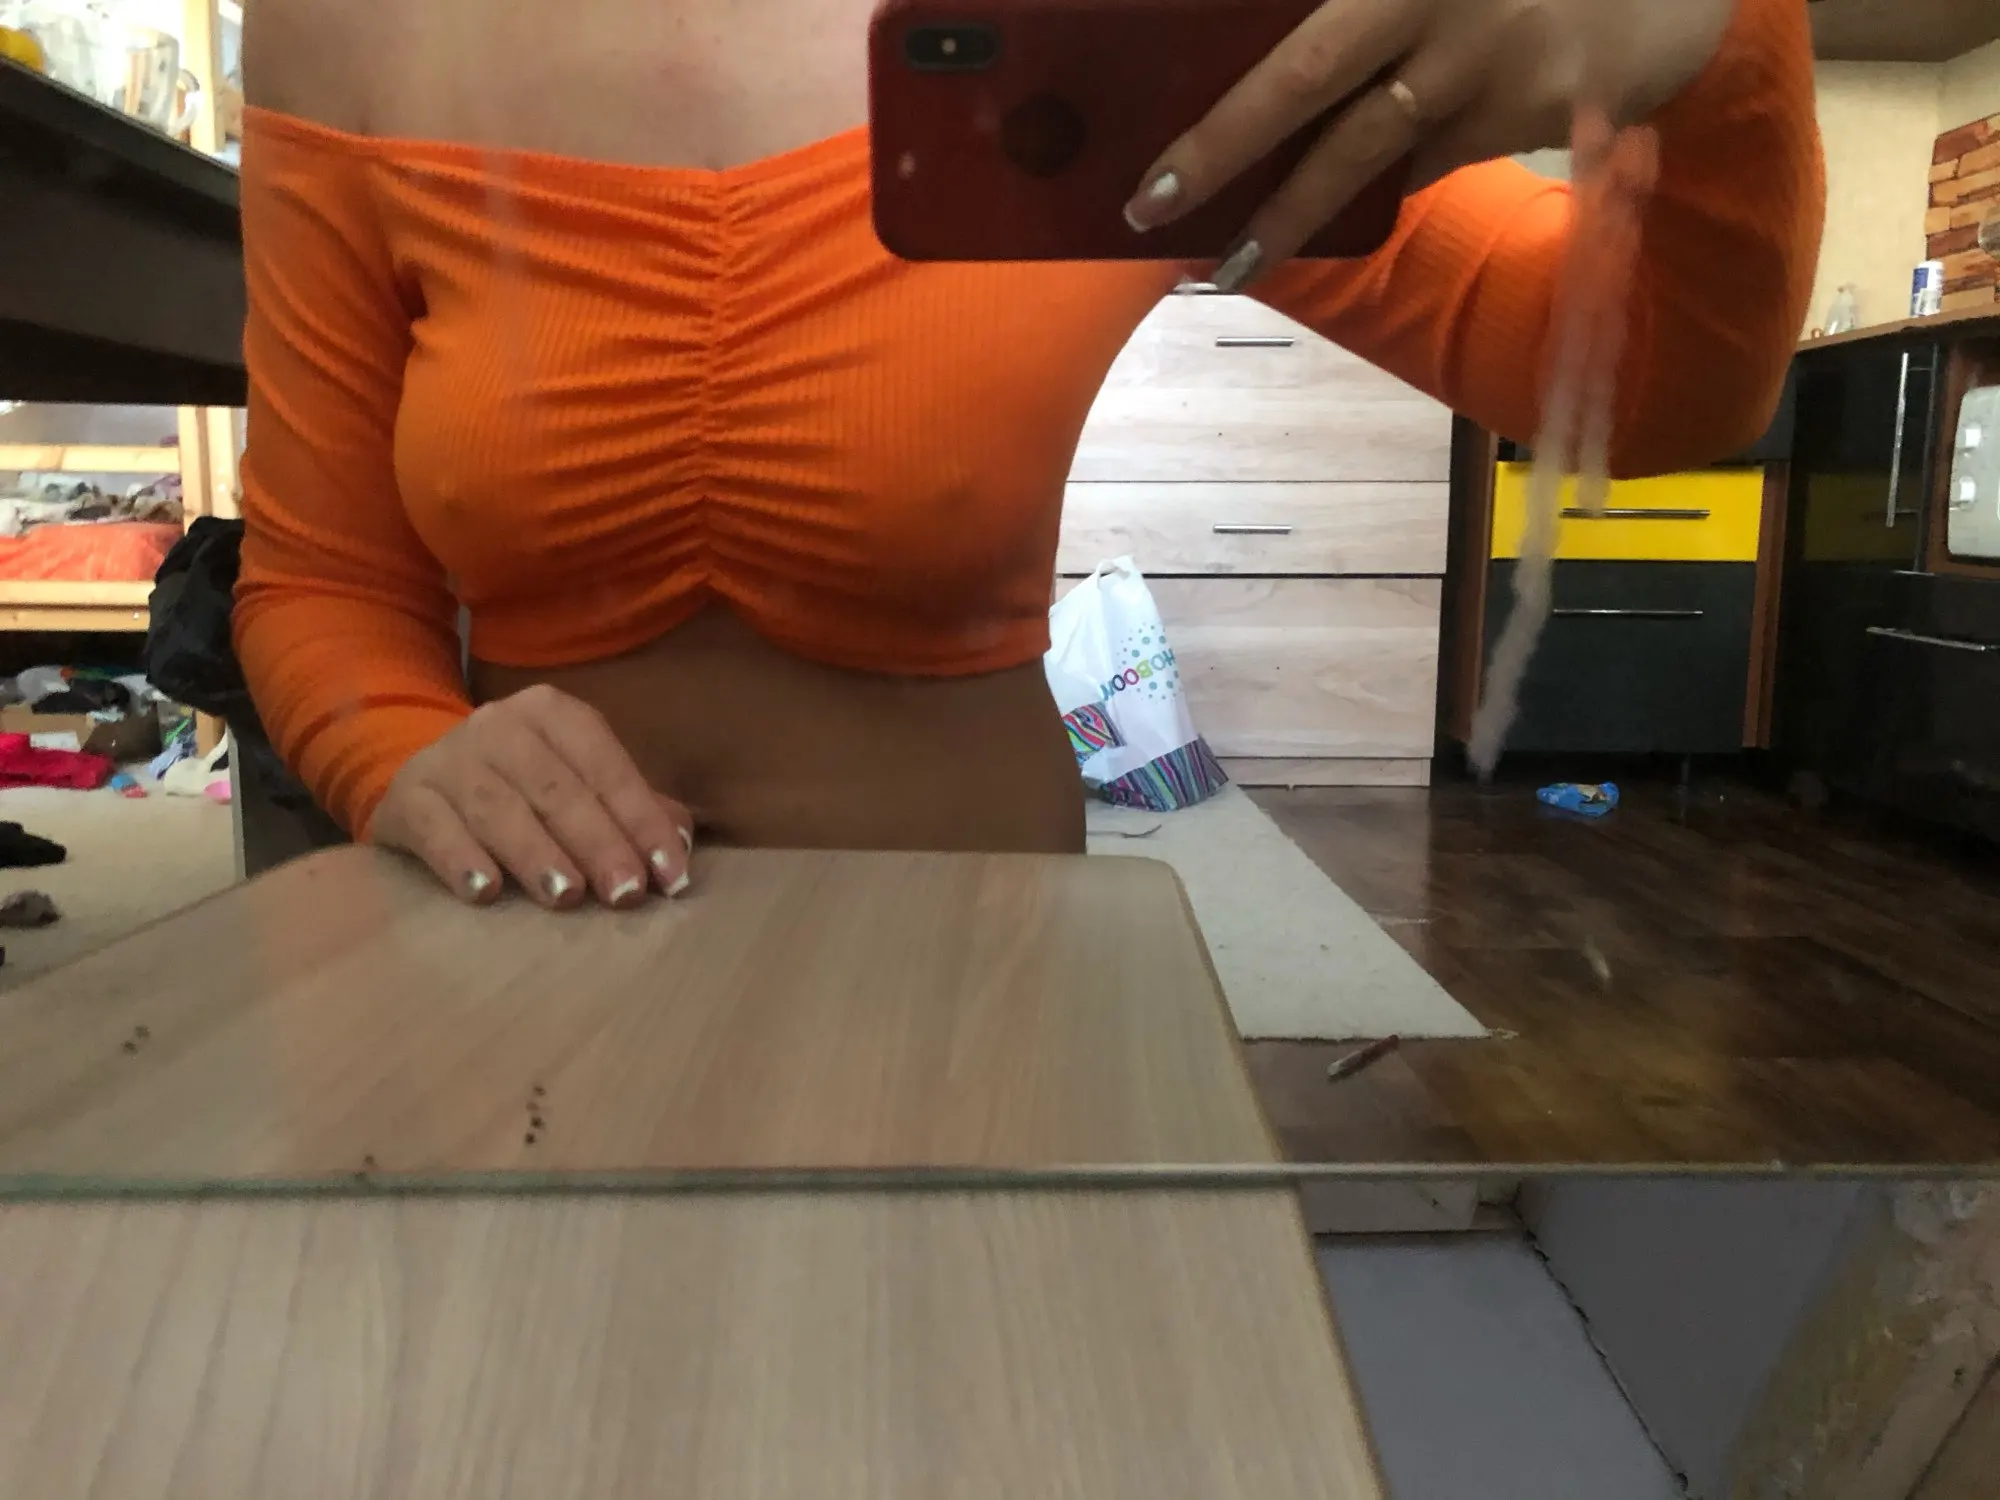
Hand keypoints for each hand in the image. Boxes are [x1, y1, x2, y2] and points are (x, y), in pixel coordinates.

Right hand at [369, 684, 693, 909]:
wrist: (425, 778)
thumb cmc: (523, 789)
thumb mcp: (578, 784)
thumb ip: (632, 810)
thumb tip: (680, 844)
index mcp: (553, 713)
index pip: (606, 766)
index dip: (641, 820)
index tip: (669, 874)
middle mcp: (498, 725)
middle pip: (556, 788)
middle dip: (597, 842)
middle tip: (625, 893)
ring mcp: (448, 758)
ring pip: (497, 807)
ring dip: (535, 853)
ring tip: (566, 896)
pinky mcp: (407, 796)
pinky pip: (433, 826)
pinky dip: (460, 858)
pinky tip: (484, 891)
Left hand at [1122, 0, 1734, 290]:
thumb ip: (1364, 16)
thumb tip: (1275, 54)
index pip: (1300, 47)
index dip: (1224, 112)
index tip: (1157, 171)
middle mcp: (1445, 8)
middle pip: (1312, 86)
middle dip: (1225, 152)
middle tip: (1152, 208)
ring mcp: (1493, 63)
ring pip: (1370, 152)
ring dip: (1295, 213)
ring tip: (1233, 261)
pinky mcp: (1538, 111)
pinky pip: (1434, 162)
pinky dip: (1380, 191)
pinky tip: (1330, 216)